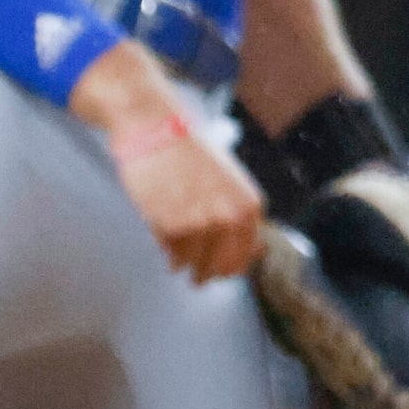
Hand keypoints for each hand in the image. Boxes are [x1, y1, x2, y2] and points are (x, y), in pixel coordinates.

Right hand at [71, 42, 263, 282]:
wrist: (157, 129)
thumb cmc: (191, 152)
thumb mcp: (228, 179)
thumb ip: (237, 213)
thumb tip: (252, 249)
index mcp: (248, 204)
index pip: (247, 254)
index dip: (233, 267)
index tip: (224, 273)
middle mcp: (230, 216)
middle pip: (223, 266)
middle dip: (210, 274)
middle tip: (200, 279)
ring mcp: (201, 223)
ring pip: (195, 263)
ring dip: (187, 265)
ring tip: (180, 263)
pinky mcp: (171, 226)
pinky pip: (171, 252)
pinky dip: (169, 253)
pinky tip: (168, 250)